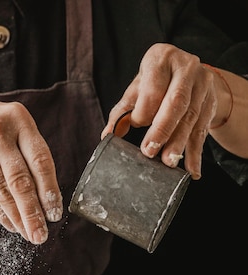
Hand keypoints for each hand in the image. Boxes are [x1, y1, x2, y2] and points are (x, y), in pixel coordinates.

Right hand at [0, 94, 62, 243]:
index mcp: (19, 119)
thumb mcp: (5, 125)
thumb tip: (45, 194)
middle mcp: (0, 131)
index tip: (55, 213)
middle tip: (42, 234)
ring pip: (3, 191)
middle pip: (22, 180)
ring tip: (29, 234)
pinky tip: (11, 225)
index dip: (50, 190)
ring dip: (18, 217)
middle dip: (34, 212)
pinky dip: (0, 213)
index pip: (41, 160)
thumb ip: (24, 151)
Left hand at [101, 43, 232, 179]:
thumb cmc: (157, 81)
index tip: (135, 125)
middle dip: (162, 129)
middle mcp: (186, 68)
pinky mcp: (211, 102)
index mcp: (162, 59)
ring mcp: (203, 85)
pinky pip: (203, 130)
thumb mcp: (137, 90)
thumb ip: (122, 111)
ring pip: (191, 118)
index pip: (153, 89)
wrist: (189, 73)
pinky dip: (196, 153)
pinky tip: (192, 169)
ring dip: (179, 143)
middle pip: (176, 102)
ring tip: (169, 163)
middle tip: (149, 152)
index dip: (143, 110)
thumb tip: (107, 135)